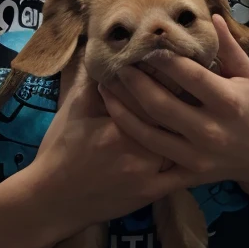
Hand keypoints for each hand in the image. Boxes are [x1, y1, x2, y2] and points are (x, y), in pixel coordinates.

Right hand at [24, 64, 192, 234]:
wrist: (52, 198)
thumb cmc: (61, 148)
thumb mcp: (75, 107)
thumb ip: (95, 78)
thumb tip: (110, 49)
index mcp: (119, 127)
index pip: (153, 95)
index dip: (165, 76)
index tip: (172, 59)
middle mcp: (138, 152)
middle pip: (172, 119)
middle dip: (181, 99)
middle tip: (191, 81)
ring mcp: (148, 176)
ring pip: (180, 144)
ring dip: (188, 126)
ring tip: (196, 107)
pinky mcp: (151, 194)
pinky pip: (180, 174)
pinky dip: (190, 157)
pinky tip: (194, 142)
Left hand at [98, 14, 248, 195]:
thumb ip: (228, 47)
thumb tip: (210, 15)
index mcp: (227, 101)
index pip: (188, 75)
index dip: (162, 58)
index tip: (144, 42)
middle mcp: (211, 130)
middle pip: (161, 105)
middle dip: (134, 83)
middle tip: (116, 64)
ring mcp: (198, 155)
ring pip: (150, 134)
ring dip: (123, 111)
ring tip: (105, 89)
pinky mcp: (190, 174)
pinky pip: (154, 159)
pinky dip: (134, 141)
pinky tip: (116, 122)